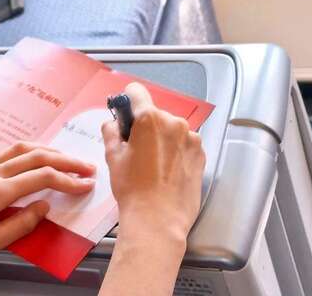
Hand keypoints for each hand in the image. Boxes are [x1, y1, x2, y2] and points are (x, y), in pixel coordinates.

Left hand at [0, 142, 95, 261]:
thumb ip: (19, 225)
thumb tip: (44, 207)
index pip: (41, 178)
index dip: (67, 181)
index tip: (86, 186)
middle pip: (36, 157)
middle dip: (66, 161)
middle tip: (88, 168)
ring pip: (23, 149)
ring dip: (50, 151)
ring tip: (69, 159)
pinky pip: (11, 152)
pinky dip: (32, 150)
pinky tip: (39, 155)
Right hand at [102, 82, 205, 246]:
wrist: (158, 219)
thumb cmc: (133, 189)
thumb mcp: (112, 156)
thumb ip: (111, 130)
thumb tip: (114, 123)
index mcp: (149, 119)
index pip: (136, 91)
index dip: (127, 101)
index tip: (125, 116)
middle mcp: (173, 123)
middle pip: (154, 113)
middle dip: (144, 126)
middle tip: (135, 150)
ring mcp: (190, 138)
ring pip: (170, 128)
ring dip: (161, 138)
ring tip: (152, 164)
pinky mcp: (201, 154)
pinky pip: (184, 143)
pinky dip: (174, 150)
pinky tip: (165, 170)